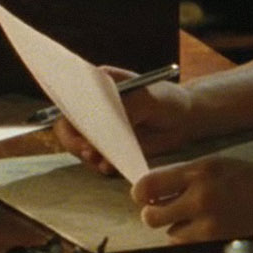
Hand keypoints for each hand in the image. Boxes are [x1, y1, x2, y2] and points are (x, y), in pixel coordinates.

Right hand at [51, 67, 196, 175]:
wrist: (184, 120)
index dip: (68, 110)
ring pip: (79, 144)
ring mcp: (99, 127)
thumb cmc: (168, 99)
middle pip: (68, 124)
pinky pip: (95, 159)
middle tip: (88, 152)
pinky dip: (99, 165)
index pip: (71, 94)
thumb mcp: (151, 98)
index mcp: (99, 83)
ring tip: (103, 164)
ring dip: (86, 156)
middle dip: (74, 140)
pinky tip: (110, 168)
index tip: (76, 125)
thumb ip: (131, 106)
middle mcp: (93, 105)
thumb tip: (108, 123)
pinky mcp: (109, 146)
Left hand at [131, 156, 252, 242]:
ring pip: (169, 234)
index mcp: (200, 169)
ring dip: (176, 228)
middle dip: (154, 214)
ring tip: (196, 218)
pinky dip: (191, 239)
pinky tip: (207, 229)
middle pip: (151, 216)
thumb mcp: (219, 164)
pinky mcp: (217, 241)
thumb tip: (154, 189)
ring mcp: (208, 222)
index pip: (149, 184)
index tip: (143, 196)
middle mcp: (200, 195)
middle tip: (164, 210)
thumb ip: (186, 175)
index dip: (140, 193)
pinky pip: (187, 245)